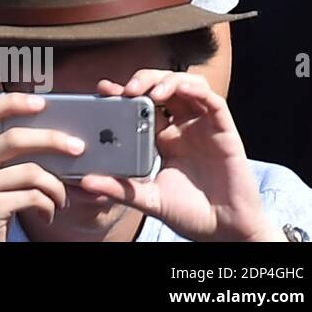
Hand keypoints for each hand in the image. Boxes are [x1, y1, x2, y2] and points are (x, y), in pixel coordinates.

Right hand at [0, 93, 83, 240]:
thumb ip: (2, 155)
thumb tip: (49, 134)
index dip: (13, 102)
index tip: (42, 102)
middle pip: (13, 138)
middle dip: (52, 140)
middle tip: (78, 147)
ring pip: (30, 171)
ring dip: (56, 186)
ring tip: (61, 198)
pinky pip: (33, 197)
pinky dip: (49, 205)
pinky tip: (48, 213)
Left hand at [76, 71, 283, 241]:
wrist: (225, 231)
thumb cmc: (190, 214)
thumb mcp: (149, 199)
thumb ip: (121, 189)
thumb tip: (86, 183)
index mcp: (162, 138)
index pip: (141, 105)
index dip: (123, 92)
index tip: (103, 89)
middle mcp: (182, 127)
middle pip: (162, 87)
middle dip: (143, 80)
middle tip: (125, 89)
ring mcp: (203, 126)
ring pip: (186, 85)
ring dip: (166, 80)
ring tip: (149, 91)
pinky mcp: (223, 130)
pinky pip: (212, 100)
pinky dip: (193, 89)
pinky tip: (178, 90)